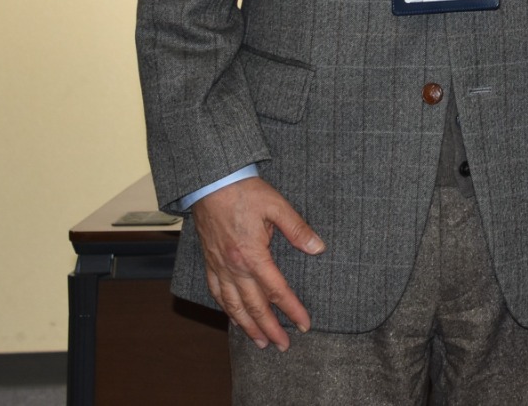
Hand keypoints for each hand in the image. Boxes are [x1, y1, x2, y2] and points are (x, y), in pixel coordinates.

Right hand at [189, 176, 324, 350]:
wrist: (210, 182)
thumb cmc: (244, 192)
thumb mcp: (277, 206)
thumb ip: (297, 229)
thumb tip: (317, 247)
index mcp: (252, 254)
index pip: (276, 290)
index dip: (292, 309)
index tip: (304, 324)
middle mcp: (233, 266)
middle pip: (254, 306)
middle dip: (270, 328)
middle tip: (284, 345)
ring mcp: (219, 266)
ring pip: (233, 305)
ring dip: (247, 326)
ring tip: (260, 342)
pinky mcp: (209, 262)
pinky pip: (216, 292)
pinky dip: (226, 309)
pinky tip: (234, 317)